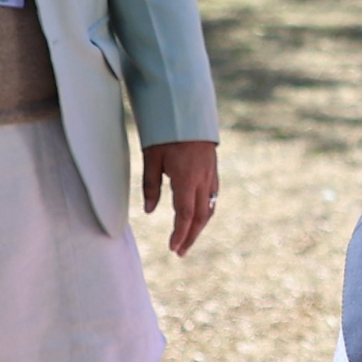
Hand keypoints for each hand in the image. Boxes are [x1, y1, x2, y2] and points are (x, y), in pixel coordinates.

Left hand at [142, 139, 219, 255]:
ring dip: (199, 227)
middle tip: (180, 252)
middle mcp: (202, 180)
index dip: (180, 234)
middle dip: (190, 237)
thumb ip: (150, 186)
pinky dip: (204, 211)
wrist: (188, 110)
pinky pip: (211, 197)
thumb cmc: (165, 133)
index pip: (185, 215)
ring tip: (188, 239)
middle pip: (200, 217)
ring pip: (208, 208)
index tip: (173, 248)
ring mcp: (210, 175)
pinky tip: (197, 217)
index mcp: (186, 179)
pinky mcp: (212, 171)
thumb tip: (148, 211)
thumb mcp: (151, 158)